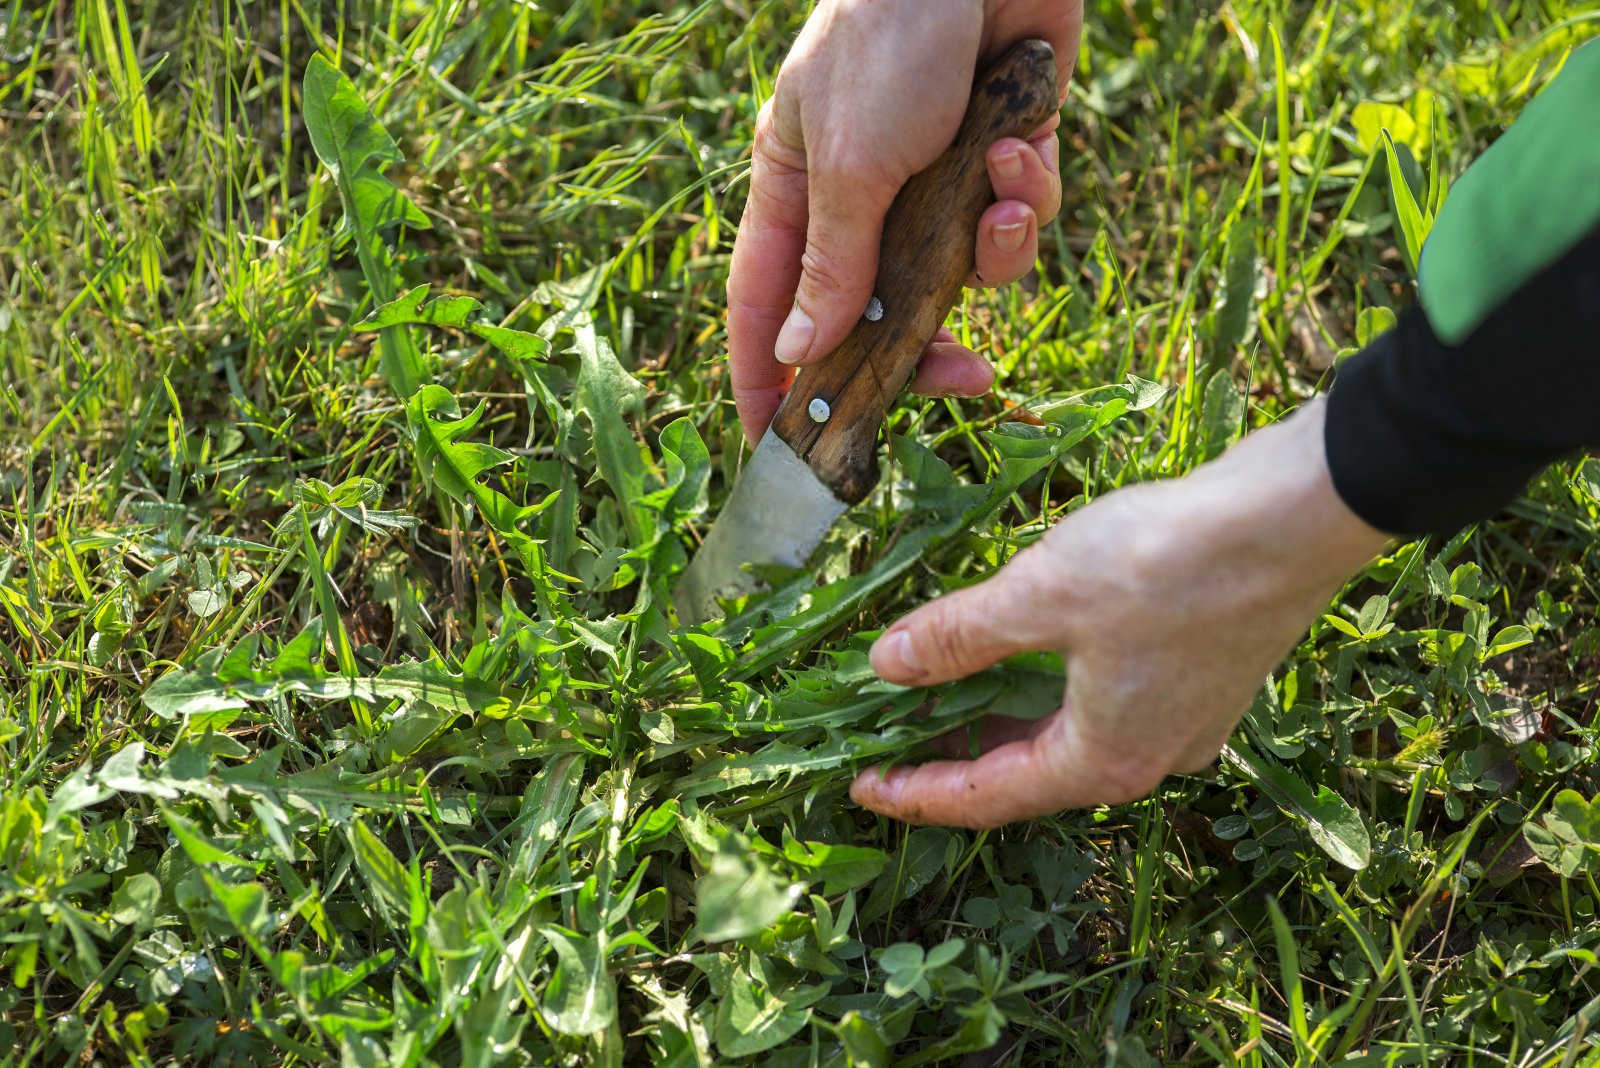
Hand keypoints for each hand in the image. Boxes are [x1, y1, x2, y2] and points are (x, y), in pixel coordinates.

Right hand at [726, 0, 1083, 443]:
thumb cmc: (890, 36)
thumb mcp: (852, 162)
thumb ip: (834, 265)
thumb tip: (799, 356)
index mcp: (794, 190)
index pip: (766, 308)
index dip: (767, 381)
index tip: (777, 449)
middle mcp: (860, 196)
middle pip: (877, 313)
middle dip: (923, 343)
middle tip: (958, 378)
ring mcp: (933, 180)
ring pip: (960, 274)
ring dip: (991, 252)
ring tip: (999, 202)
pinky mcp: (1000, 157)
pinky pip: (1015, 219)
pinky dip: (1027, 196)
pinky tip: (1023, 147)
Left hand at [850, 401, 1391, 827]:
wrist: (1292, 517)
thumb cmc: (1164, 563)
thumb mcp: (1037, 598)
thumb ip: (957, 637)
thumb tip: (886, 665)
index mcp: (1102, 762)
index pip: (984, 798)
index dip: (915, 792)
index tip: (860, 784)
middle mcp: (1146, 757)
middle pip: (1025, 771)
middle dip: (952, 751)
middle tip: (885, 733)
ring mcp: (1182, 720)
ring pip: (1065, 732)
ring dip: (999, 712)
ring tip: (936, 689)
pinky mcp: (1200, 675)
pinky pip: (1100, 699)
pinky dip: (1045, 684)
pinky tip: (1016, 647)